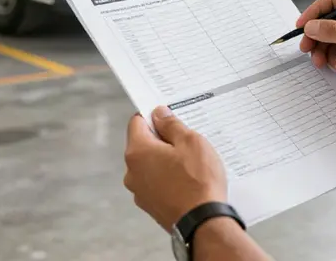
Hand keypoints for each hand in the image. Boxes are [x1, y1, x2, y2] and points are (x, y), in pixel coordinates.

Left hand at [124, 106, 227, 230]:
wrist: (203, 223)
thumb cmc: (198, 180)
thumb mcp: (190, 141)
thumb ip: (171, 124)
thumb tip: (159, 113)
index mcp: (138, 152)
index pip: (137, 122)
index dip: (153, 116)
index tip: (169, 117)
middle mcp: (132, 172)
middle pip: (142, 143)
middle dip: (161, 139)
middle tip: (185, 140)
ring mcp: (140, 191)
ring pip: (150, 164)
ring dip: (165, 159)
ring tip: (190, 163)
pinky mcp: (150, 206)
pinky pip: (155, 182)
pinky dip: (167, 177)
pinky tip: (187, 180)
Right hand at [296, 0, 335, 104]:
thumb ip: (333, 31)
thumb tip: (312, 26)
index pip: (332, 1)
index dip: (314, 12)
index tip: (302, 25)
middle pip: (330, 21)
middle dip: (318, 36)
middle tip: (307, 48)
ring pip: (333, 39)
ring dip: (326, 51)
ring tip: (323, 63)